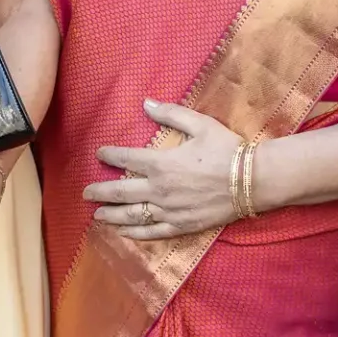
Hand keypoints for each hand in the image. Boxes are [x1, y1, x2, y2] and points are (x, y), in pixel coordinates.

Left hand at [85, 100, 244, 239]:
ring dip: (111, 215)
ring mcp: (169, 211)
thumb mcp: (200, 124)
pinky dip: (135, 234)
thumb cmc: (226, 149)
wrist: (252, 180)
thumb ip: (170, 113)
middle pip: (120, 192)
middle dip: (99, 192)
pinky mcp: (182, 226)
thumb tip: (145, 102)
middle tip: (85, 192)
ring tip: (97, 215)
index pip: (125, 159)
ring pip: (132, 216)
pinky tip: (124, 233)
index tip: (99, 154)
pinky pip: (153, 233)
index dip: (109, 156)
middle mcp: (159, 189)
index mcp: (161, 163)